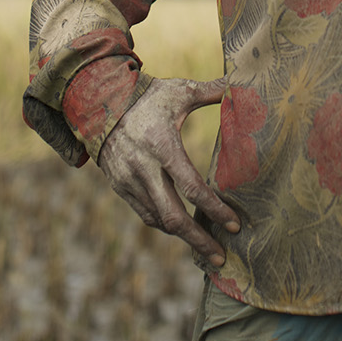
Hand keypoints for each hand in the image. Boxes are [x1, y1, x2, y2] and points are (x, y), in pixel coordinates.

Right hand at [98, 77, 237, 264]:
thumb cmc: (147, 96)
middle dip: (198, 240)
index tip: (234, 225)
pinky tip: (182, 229)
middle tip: (220, 257)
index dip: (214, 209)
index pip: (191, 187)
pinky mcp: (120, 186)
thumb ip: (212, 91)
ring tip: (207, 248)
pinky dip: (165, 225)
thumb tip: (243, 84)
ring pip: (158, 220)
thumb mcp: (180, 91)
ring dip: (183, 236)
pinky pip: (145, 214)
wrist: (98, 102)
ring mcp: (129, 180)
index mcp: (162, 145)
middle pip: (173, 216)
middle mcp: (143, 168)